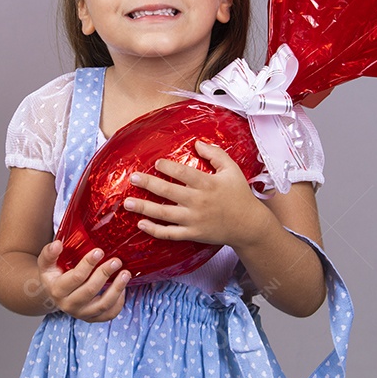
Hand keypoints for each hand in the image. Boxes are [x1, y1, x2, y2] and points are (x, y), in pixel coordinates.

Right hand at [35, 240, 129, 321]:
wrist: (54, 293)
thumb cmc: (53, 274)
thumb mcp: (46, 263)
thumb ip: (49, 253)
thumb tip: (57, 244)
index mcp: (57, 290)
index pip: (76, 277)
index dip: (88, 264)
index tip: (99, 251)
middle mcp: (69, 305)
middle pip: (90, 290)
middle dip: (105, 274)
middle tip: (117, 261)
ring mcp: (81, 314)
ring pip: (102, 305)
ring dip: (117, 289)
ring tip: (126, 274)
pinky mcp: (92, 318)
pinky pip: (109, 314)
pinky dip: (118, 303)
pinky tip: (123, 289)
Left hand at [124, 140, 272, 248]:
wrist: (248, 225)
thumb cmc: (240, 195)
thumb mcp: (232, 170)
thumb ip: (215, 154)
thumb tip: (197, 143)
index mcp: (207, 184)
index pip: (183, 173)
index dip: (167, 167)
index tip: (156, 163)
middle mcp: (198, 202)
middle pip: (168, 192)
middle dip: (148, 184)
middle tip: (133, 178)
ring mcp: (194, 220)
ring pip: (164, 214)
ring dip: (144, 208)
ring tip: (127, 202)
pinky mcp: (193, 234)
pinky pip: (170, 233)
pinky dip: (154, 230)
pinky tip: (141, 224)